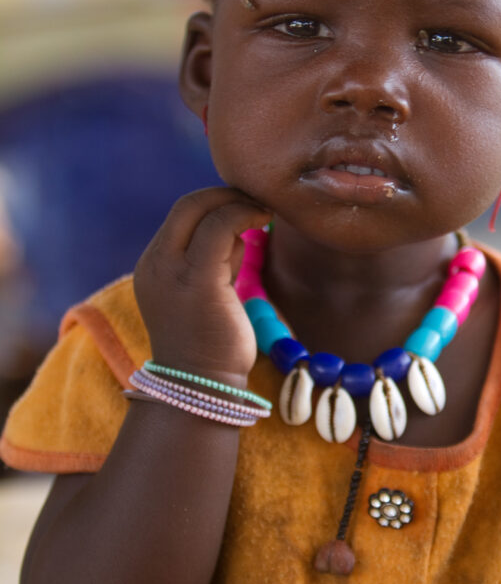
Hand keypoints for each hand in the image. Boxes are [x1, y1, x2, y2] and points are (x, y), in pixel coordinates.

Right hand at [134, 187, 271, 386]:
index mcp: (153, 265)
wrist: (202, 387)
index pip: (182, 215)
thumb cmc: (211, 344)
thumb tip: (238, 228)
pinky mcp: (199, 281)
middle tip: (258, 202)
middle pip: (188, 205)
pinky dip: (244, 215)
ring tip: (263, 217)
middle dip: (226, 195)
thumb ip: (215, 258)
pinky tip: (263, 221)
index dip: (215, 202)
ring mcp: (173, 272)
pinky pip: (221, 228)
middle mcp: (156, 264)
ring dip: (239, 205)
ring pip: (205, 211)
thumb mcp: (208, 290)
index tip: (245, 206)